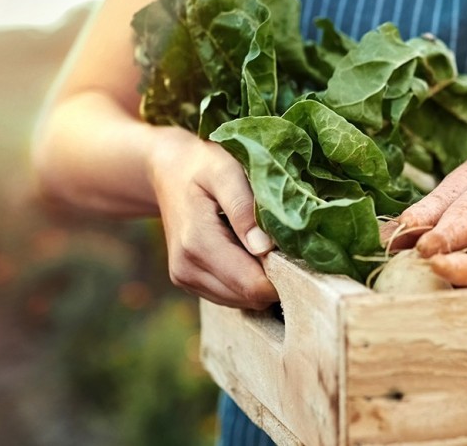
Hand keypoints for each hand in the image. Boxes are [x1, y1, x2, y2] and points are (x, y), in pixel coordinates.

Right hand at [149, 129, 278, 308]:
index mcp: (197, 243)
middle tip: (288, 245)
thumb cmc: (203, 165)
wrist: (168, 171)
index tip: (299, 251)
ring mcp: (185, 279)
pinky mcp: (189, 282)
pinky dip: (246, 280)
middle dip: (275, 278)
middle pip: (249, 297)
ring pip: (242, 301)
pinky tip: (247, 251)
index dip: (283, 275)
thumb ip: (244, 208)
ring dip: (260, 279)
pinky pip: (230, 295)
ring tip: (264, 243)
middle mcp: (187, 269)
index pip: (251, 285)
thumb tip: (265, 248)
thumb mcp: (225, 172)